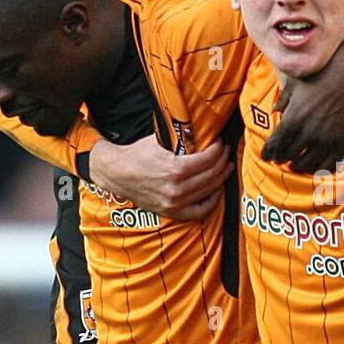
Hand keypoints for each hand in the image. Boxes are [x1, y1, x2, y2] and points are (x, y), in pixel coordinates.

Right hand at [89, 135, 231, 220]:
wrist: (117, 174)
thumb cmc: (138, 154)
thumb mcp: (159, 141)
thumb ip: (181, 139)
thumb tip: (204, 131)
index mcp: (174, 169)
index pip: (207, 160)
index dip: (218, 150)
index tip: (220, 143)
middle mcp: (176, 189)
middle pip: (211, 176)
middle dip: (222, 162)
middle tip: (226, 153)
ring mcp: (174, 203)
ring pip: (209, 192)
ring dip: (221, 178)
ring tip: (225, 168)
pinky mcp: (172, 212)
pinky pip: (200, 211)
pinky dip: (212, 202)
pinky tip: (216, 191)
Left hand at [263, 76, 343, 173]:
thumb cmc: (321, 74)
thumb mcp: (295, 84)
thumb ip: (283, 99)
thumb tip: (275, 109)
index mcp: (292, 119)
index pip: (274, 145)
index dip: (267, 153)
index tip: (266, 155)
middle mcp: (307, 134)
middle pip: (287, 156)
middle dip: (281, 158)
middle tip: (280, 158)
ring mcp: (325, 140)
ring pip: (306, 164)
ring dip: (298, 165)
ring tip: (296, 164)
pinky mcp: (341, 142)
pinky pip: (327, 164)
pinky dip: (319, 167)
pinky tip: (315, 165)